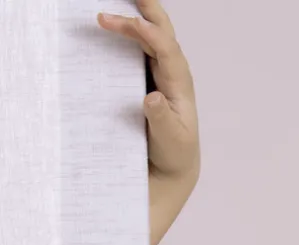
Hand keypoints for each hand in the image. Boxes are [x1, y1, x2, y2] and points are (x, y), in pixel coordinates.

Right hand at [97, 1, 200, 186]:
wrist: (171, 165)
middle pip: (161, 32)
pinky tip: (111, 23)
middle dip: (144, 10)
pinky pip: (138, 47)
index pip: (166, 49)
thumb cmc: (174, 152)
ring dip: (132, 17)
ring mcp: (160, 72)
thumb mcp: (170, 140)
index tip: (126, 23)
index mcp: (179, 84)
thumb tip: (153, 97)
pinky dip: (126, 31)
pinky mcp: (147, 76)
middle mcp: (172, 72)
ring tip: (109, 7)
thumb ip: (162, 119)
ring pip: (149, 35)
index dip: (148, 32)